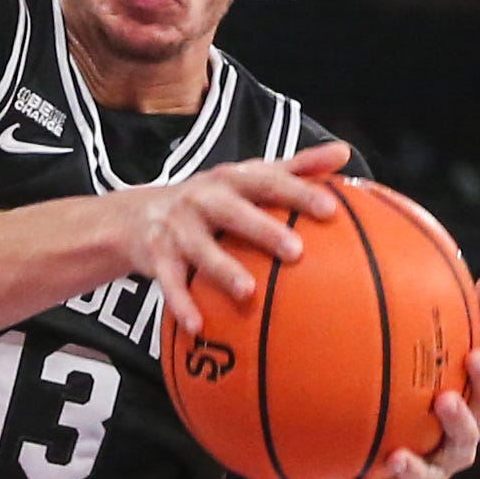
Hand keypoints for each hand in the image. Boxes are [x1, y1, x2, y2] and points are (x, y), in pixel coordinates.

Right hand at [130, 142, 352, 335]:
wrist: (134, 216)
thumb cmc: (209, 198)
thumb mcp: (246, 177)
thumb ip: (295, 167)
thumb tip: (345, 152)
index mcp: (230, 180)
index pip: (268, 182)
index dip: (298, 192)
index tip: (330, 209)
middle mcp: (202, 199)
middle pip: (234, 213)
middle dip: (263, 230)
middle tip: (296, 251)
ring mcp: (177, 228)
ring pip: (202, 250)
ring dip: (224, 270)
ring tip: (248, 292)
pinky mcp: (156, 257)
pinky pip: (170, 283)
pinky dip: (182, 304)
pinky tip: (198, 326)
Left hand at [347, 272, 479, 478]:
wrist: (395, 441)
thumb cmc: (426, 389)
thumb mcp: (442, 356)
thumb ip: (466, 321)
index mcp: (473, 414)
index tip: (475, 355)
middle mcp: (457, 446)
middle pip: (468, 439)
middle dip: (459, 421)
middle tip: (444, 399)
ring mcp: (431, 472)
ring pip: (430, 474)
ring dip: (416, 467)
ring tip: (398, 456)